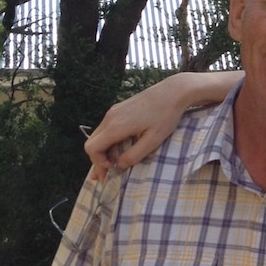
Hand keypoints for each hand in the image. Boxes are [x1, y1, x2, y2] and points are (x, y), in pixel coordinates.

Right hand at [83, 71, 243, 179]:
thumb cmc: (166, 116)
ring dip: (105, 150)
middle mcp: (110, 117)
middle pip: (92, 143)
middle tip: (109, 174)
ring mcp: (113, 111)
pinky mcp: (119, 108)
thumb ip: (134, 155)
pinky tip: (121, 148)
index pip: (92, 148)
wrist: (173, 91)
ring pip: (99, 135)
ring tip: (115, 163)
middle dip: (99, 159)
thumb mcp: (153, 140)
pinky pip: (107, 128)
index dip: (98, 163)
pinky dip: (110, 141)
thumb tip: (119, 165)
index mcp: (115, 126)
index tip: (112, 170)